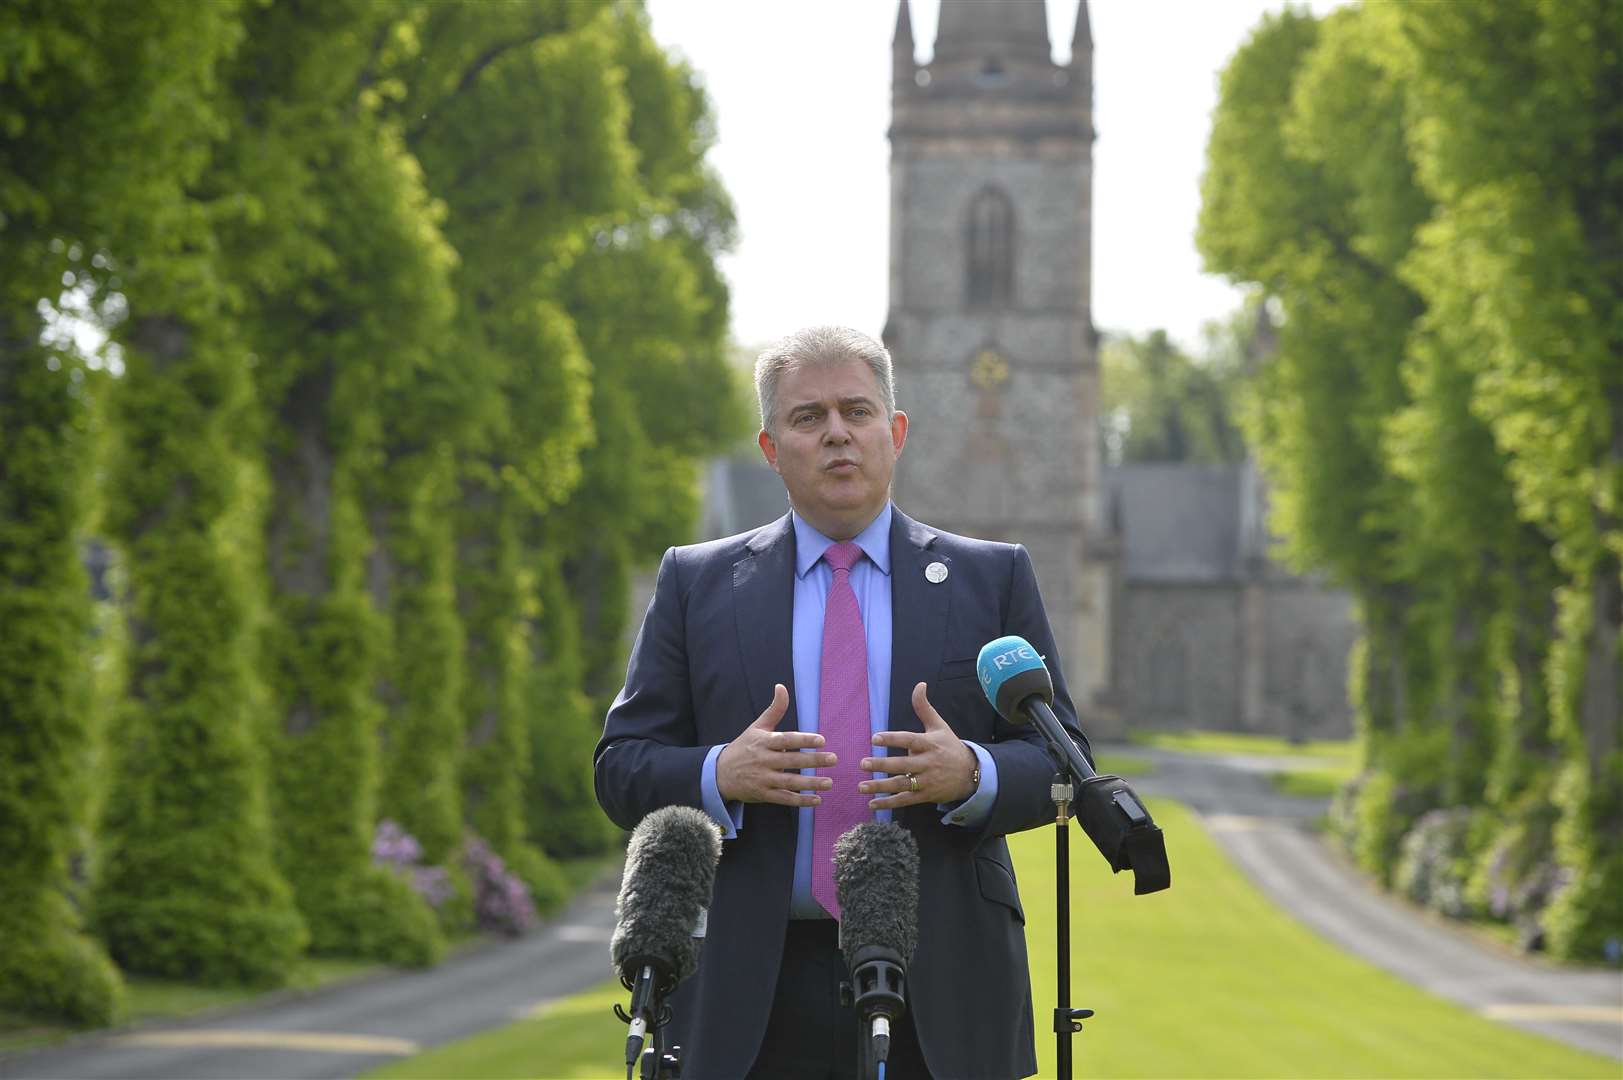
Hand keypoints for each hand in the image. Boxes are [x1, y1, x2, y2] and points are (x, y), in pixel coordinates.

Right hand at [715, 684, 835, 805]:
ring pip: (789, 782)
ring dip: (810, 783)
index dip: (803, 740)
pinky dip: (800, 801)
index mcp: (763, 742)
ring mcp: (763, 779)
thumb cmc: (744, 747)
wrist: (720, 773)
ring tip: (829, 782)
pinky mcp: (763, 795)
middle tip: (833, 759)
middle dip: (813, 761)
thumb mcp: (757, 727)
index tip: (822, 740)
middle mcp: (763, 760)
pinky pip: (784, 799)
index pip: (786, 740)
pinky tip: (817, 799)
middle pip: (791, 761)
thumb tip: (781, 686)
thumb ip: (774, 709)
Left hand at [859, 682, 978, 808]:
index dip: (892, 738)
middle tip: (862, 763)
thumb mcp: (939, 726)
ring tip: (861, 786)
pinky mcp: (926, 796)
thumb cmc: (950, 747)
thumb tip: (920, 684)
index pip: (909, 739)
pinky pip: (905, 800)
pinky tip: (872, 803)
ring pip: (902, 784)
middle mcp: (928, 763)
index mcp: (929, 744)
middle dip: (882, 765)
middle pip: (903, 764)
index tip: (874, 738)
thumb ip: (924, 707)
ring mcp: (927, 781)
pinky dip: (889, 803)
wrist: (971, 774)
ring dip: (880, 786)